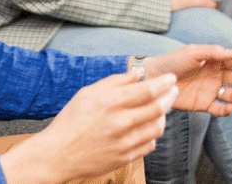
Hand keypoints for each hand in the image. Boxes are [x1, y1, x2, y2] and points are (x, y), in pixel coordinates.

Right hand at [0, 72, 177, 183]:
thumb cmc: (71, 121)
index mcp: (110, 103)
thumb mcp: (88, 93)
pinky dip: (152, 134)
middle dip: (170, 96)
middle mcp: (120, 123)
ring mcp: (124, 143)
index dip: (164, 82)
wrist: (58, 154)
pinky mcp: (125, 158)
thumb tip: (136, 73)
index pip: (148, 90)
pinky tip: (147, 127)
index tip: (171, 78)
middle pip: (158, 108)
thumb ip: (115, 81)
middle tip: (173, 90)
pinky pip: (149, 145)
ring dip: (163, 116)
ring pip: (157, 127)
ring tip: (161, 109)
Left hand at [144, 44, 231, 115]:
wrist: (155, 78)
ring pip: (230, 94)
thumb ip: (214, 52)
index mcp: (214, 60)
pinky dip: (226, 110)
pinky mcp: (203, 104)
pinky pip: (219, 108)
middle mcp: (215, 75)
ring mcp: (210, 90)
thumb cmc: (173, 61)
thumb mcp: (193, 52)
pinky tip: (230, 108)